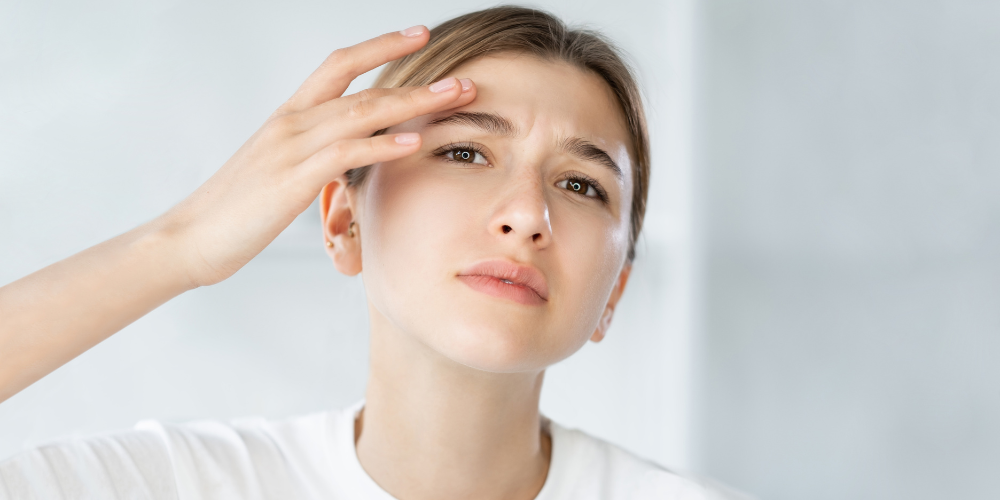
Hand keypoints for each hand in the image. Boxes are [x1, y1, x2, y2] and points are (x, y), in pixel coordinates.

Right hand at [159, 26, 475, 286]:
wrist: (189, 238)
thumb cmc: (237, 210)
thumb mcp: (280, 172)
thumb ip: (313, 155)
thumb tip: (346, 155)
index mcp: (290, 117)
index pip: (339, 65)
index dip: (380, 46)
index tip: (419, 35)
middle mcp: (292, 122)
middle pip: (361, 85)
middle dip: (415, 77)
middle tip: (461, 77)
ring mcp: (290, 147)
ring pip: (360, 112)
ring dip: (413, 103)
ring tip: (454, 98)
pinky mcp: (291, 179)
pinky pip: (343, 153)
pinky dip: (381, 145)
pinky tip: (413, 142)